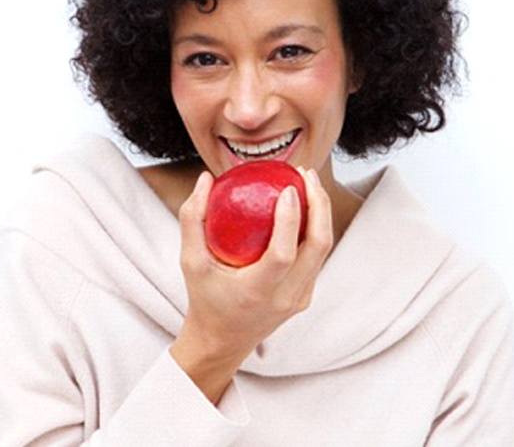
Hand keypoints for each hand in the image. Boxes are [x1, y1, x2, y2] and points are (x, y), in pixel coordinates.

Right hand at [176, 165, 333, 361]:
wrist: (222, 340)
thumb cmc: (204, 297)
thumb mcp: (189, 261)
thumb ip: (192, 219)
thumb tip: (206, 178)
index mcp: (257, 291)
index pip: (283, 254)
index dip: (290, 219)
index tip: (289, 188)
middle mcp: (286, 297)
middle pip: (318, 246)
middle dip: (319, 204)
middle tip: (305, 175)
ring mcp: (300, 298)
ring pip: (323, 249)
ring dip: (321, 212)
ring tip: (309, 182)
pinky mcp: (305, 295)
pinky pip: (317, 257)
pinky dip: (315, 227)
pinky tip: (305, 206)